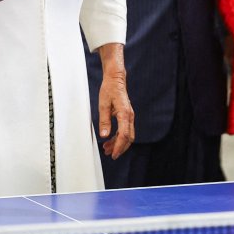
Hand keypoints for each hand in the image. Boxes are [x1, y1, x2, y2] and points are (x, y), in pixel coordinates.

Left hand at [96, 43, 134, 159]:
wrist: (116, 79)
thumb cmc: (109, 89)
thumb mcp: (103, 104)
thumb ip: (104, 120)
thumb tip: (104, 135)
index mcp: (125, 114)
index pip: (124, 135)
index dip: (119, 146)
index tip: (114, 154)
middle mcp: (130, 116)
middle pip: (129, 137)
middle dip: (120, 147)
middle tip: (109, 154)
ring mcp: (129, 116)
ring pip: (127, 135)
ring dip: (119, 143)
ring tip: (107, 148)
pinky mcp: (127, 116)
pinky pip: (125, 129)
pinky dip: (119, 137)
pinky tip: (110, 139)